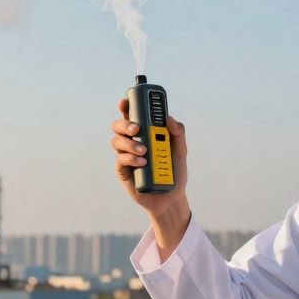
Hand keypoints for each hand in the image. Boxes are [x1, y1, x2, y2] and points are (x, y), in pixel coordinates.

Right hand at [110, 98, 191, 257]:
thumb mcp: (181, 151)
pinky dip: (130, 158)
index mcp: (145, 133)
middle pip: (119, 126)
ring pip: (117, 141)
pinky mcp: (123, 170)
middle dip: (125, 124)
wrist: (171, 197)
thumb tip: (169, 118)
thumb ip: (178, 133)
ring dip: (129, 143)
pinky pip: (120, 159)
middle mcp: (133, 141)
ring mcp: (126, 155)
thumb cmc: (175, 171)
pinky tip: (142, 162)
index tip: (125, 101)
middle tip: (137, 128)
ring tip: (144, 151)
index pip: (132, 115)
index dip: (126, 106)